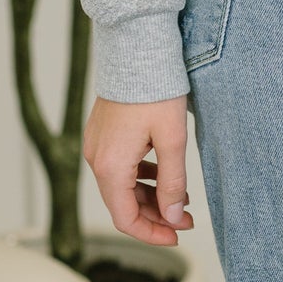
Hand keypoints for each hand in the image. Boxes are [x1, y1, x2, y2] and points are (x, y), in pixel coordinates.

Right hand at [82, 95, 193, 244]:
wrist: (137, 47)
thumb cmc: (155, 90)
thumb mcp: (172, 139)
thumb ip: (172, 182)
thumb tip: (172, 217)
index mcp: (110, 167)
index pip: (125, 219)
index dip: (151, 233)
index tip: (177, 234)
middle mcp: (96, 159)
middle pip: (123, 203)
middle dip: (155, 214)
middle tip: (186, 217)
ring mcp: (97, 144)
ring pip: (122, 185)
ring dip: (149, 195)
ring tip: (180, 196)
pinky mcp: (102, 132)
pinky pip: (119, 166)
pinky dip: (140, 175)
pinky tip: (162, 171)